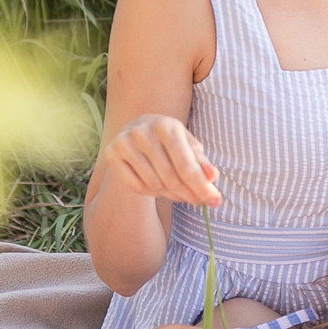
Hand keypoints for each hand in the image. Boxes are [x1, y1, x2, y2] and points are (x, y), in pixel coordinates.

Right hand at [100, 114, 221, 208]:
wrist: (137, 130)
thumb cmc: (170, 140)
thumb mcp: (188, 145)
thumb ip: (202, 161)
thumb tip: (213, 177)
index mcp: (167, 126)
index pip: (187, 166)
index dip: (202, 187)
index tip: (215, 202)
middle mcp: (143, 131)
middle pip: (171, 178)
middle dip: (188, 194)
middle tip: (198, 202)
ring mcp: (125, 142)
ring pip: (154, 185)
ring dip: (170, 194)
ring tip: (177, 191)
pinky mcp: (112, 153)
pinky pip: (137, 186)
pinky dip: (151, 193)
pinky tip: (158, 187)